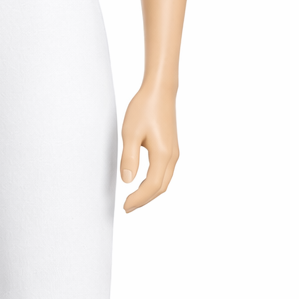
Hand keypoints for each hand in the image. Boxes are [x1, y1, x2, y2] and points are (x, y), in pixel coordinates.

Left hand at [119, 85, 178, 212]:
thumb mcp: (130, 133)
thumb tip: (128, 181)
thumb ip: (129, 158)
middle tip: (127, 207)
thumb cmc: (145, 108)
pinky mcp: (171, 148)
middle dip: (144, 200)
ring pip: (164, 181)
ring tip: (133, 198)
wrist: (160, 91)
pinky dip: (155, 183)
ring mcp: (174, 152)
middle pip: (160, 188)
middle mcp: (172, 156)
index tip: (125, 206)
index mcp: (163, 154)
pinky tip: (143, 182)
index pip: (152, 186)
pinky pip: (165, 172)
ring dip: (150, 193)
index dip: (138, 199)